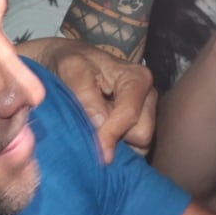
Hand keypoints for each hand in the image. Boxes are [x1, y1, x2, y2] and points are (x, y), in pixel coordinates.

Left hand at [22, 36, 155, 162]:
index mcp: (137, 78)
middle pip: (141, 134)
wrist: (67, 64)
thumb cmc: (70, 63)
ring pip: (139, 146)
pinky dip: (116, 148)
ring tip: (93, 132)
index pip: (130, 115)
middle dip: (117, 139)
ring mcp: (146, 114)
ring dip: (116, 145)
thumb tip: (100, 125)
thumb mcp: (71, 69)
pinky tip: (99, 138)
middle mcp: (148, 97)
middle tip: (89, 132)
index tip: (94, 151)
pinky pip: (134, 150)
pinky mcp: (138, 128)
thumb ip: (85, 95)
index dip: (111, 134)